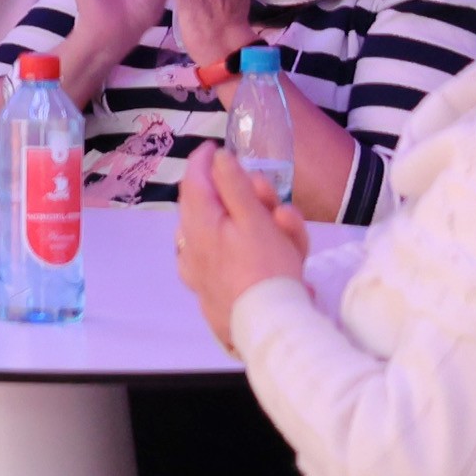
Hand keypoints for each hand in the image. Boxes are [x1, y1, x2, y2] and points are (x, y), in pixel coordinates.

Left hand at [174, 142, 307, 349]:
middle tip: (272, 199)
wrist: (268, 328)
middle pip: (213, 206)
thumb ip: (234, 186)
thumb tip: (217, 158)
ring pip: (226, 231)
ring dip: (258, 224)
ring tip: (287, 230)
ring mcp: (197, 267)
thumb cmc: (265, 270)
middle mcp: (189, 244)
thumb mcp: (254, 220)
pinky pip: (227, 257)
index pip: (193, 181)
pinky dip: (249, 250)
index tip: (215, 147)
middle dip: (247, 197)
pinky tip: (275, 254)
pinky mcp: (211, 287)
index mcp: (196, 224)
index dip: (204, 161)